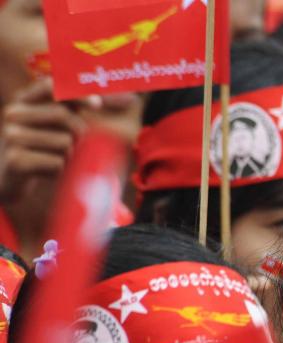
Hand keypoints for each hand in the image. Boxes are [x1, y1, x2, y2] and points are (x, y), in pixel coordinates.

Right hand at [0, 78, 93, 203]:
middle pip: (62, 115)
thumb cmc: (43, 146)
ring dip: (69, 154)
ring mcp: (12, 136)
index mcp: (25, 100)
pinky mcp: (16, 160)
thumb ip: (85, 107)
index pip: (51, 86)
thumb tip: (131, 99)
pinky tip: (47, 170)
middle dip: (78, 132)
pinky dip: (61, 169)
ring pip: (64, 142)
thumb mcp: (59, 123)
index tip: (97, 105)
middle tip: (73, 143)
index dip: (76, 92)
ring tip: (55, 157)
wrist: (10, 177)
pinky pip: (57, 163)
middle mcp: (15, 113)